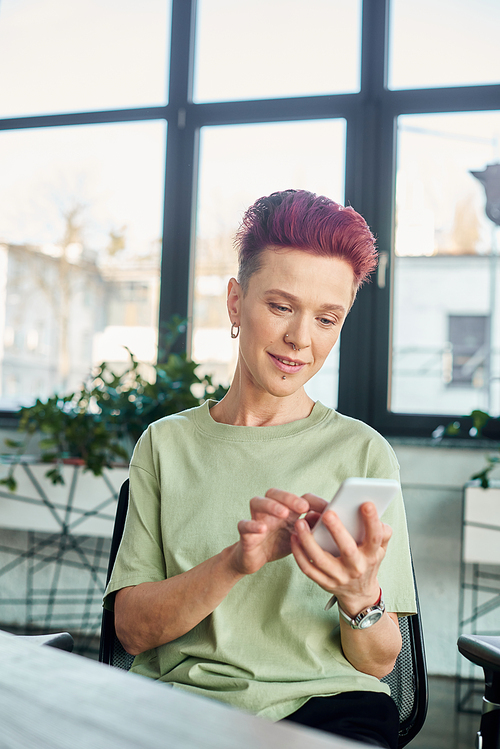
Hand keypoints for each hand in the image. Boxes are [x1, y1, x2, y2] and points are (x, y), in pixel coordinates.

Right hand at [231, 489, 325, 575]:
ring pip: (257, 502)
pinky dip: (252, 525)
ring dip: (271, 506)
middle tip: (303, 507)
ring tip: (283, 513)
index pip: (297, 498)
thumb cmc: (278, 543)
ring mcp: (256, 519)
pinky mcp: (245, 533)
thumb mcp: (298, 537)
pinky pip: (244, 525)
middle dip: (289, 497)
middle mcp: (269, 510)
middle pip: (274, 493)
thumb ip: (310, 528)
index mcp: (285, 510)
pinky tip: (262, 528)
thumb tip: (326, 517)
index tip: (327, 508)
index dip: (312, 501)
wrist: (253, 560)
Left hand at [291, 498, 391, 615]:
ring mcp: (339, 577)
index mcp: (372, 555)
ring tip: (300, 522)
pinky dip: (299, 554)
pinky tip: (294, 538)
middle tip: (327, 513)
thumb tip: (374, 511)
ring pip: (321, 559)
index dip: (372, 521)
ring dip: (308, 541)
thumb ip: (382, 531)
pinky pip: (308, 569)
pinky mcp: (325, 583)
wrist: (359, 593)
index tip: (365, 503)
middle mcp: (356, 567)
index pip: (374, 537)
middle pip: (347, 549)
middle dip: (337, 530)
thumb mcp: (380, 549)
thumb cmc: (368, 561)